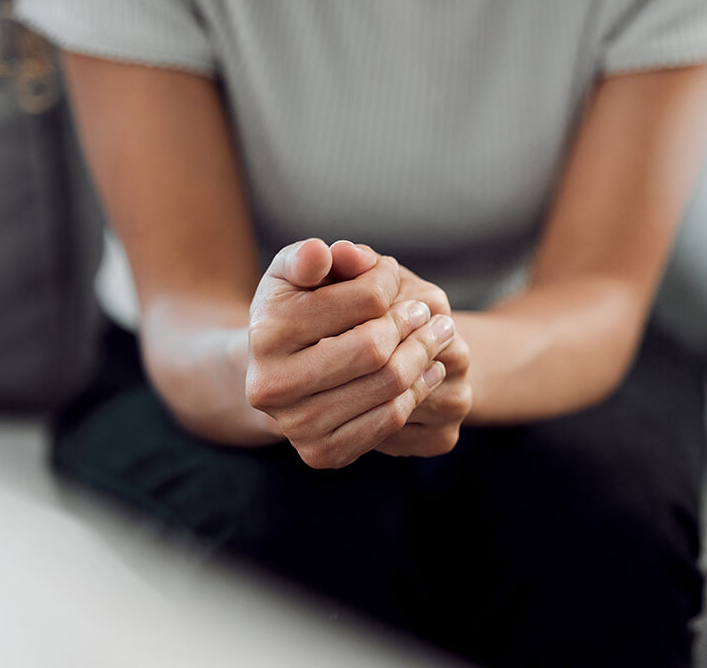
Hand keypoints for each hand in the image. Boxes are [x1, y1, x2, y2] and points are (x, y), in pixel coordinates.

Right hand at [245, 239, 457, 468]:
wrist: (276, 373)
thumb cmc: (295, 308)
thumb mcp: (297, 273)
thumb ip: (312, 256)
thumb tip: (324, 253)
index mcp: (266, 331)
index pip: (364, 299)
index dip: (388, 280)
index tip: (393, 273)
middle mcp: (271, 385)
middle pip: (375, 348)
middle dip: (414, 324)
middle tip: (430, 313)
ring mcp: (295, 425)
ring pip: (388, 386)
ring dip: (425, 356)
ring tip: (439, 335)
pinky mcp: (321, 453)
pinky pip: (389, 422)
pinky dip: (418, 392)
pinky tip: (429, 370)